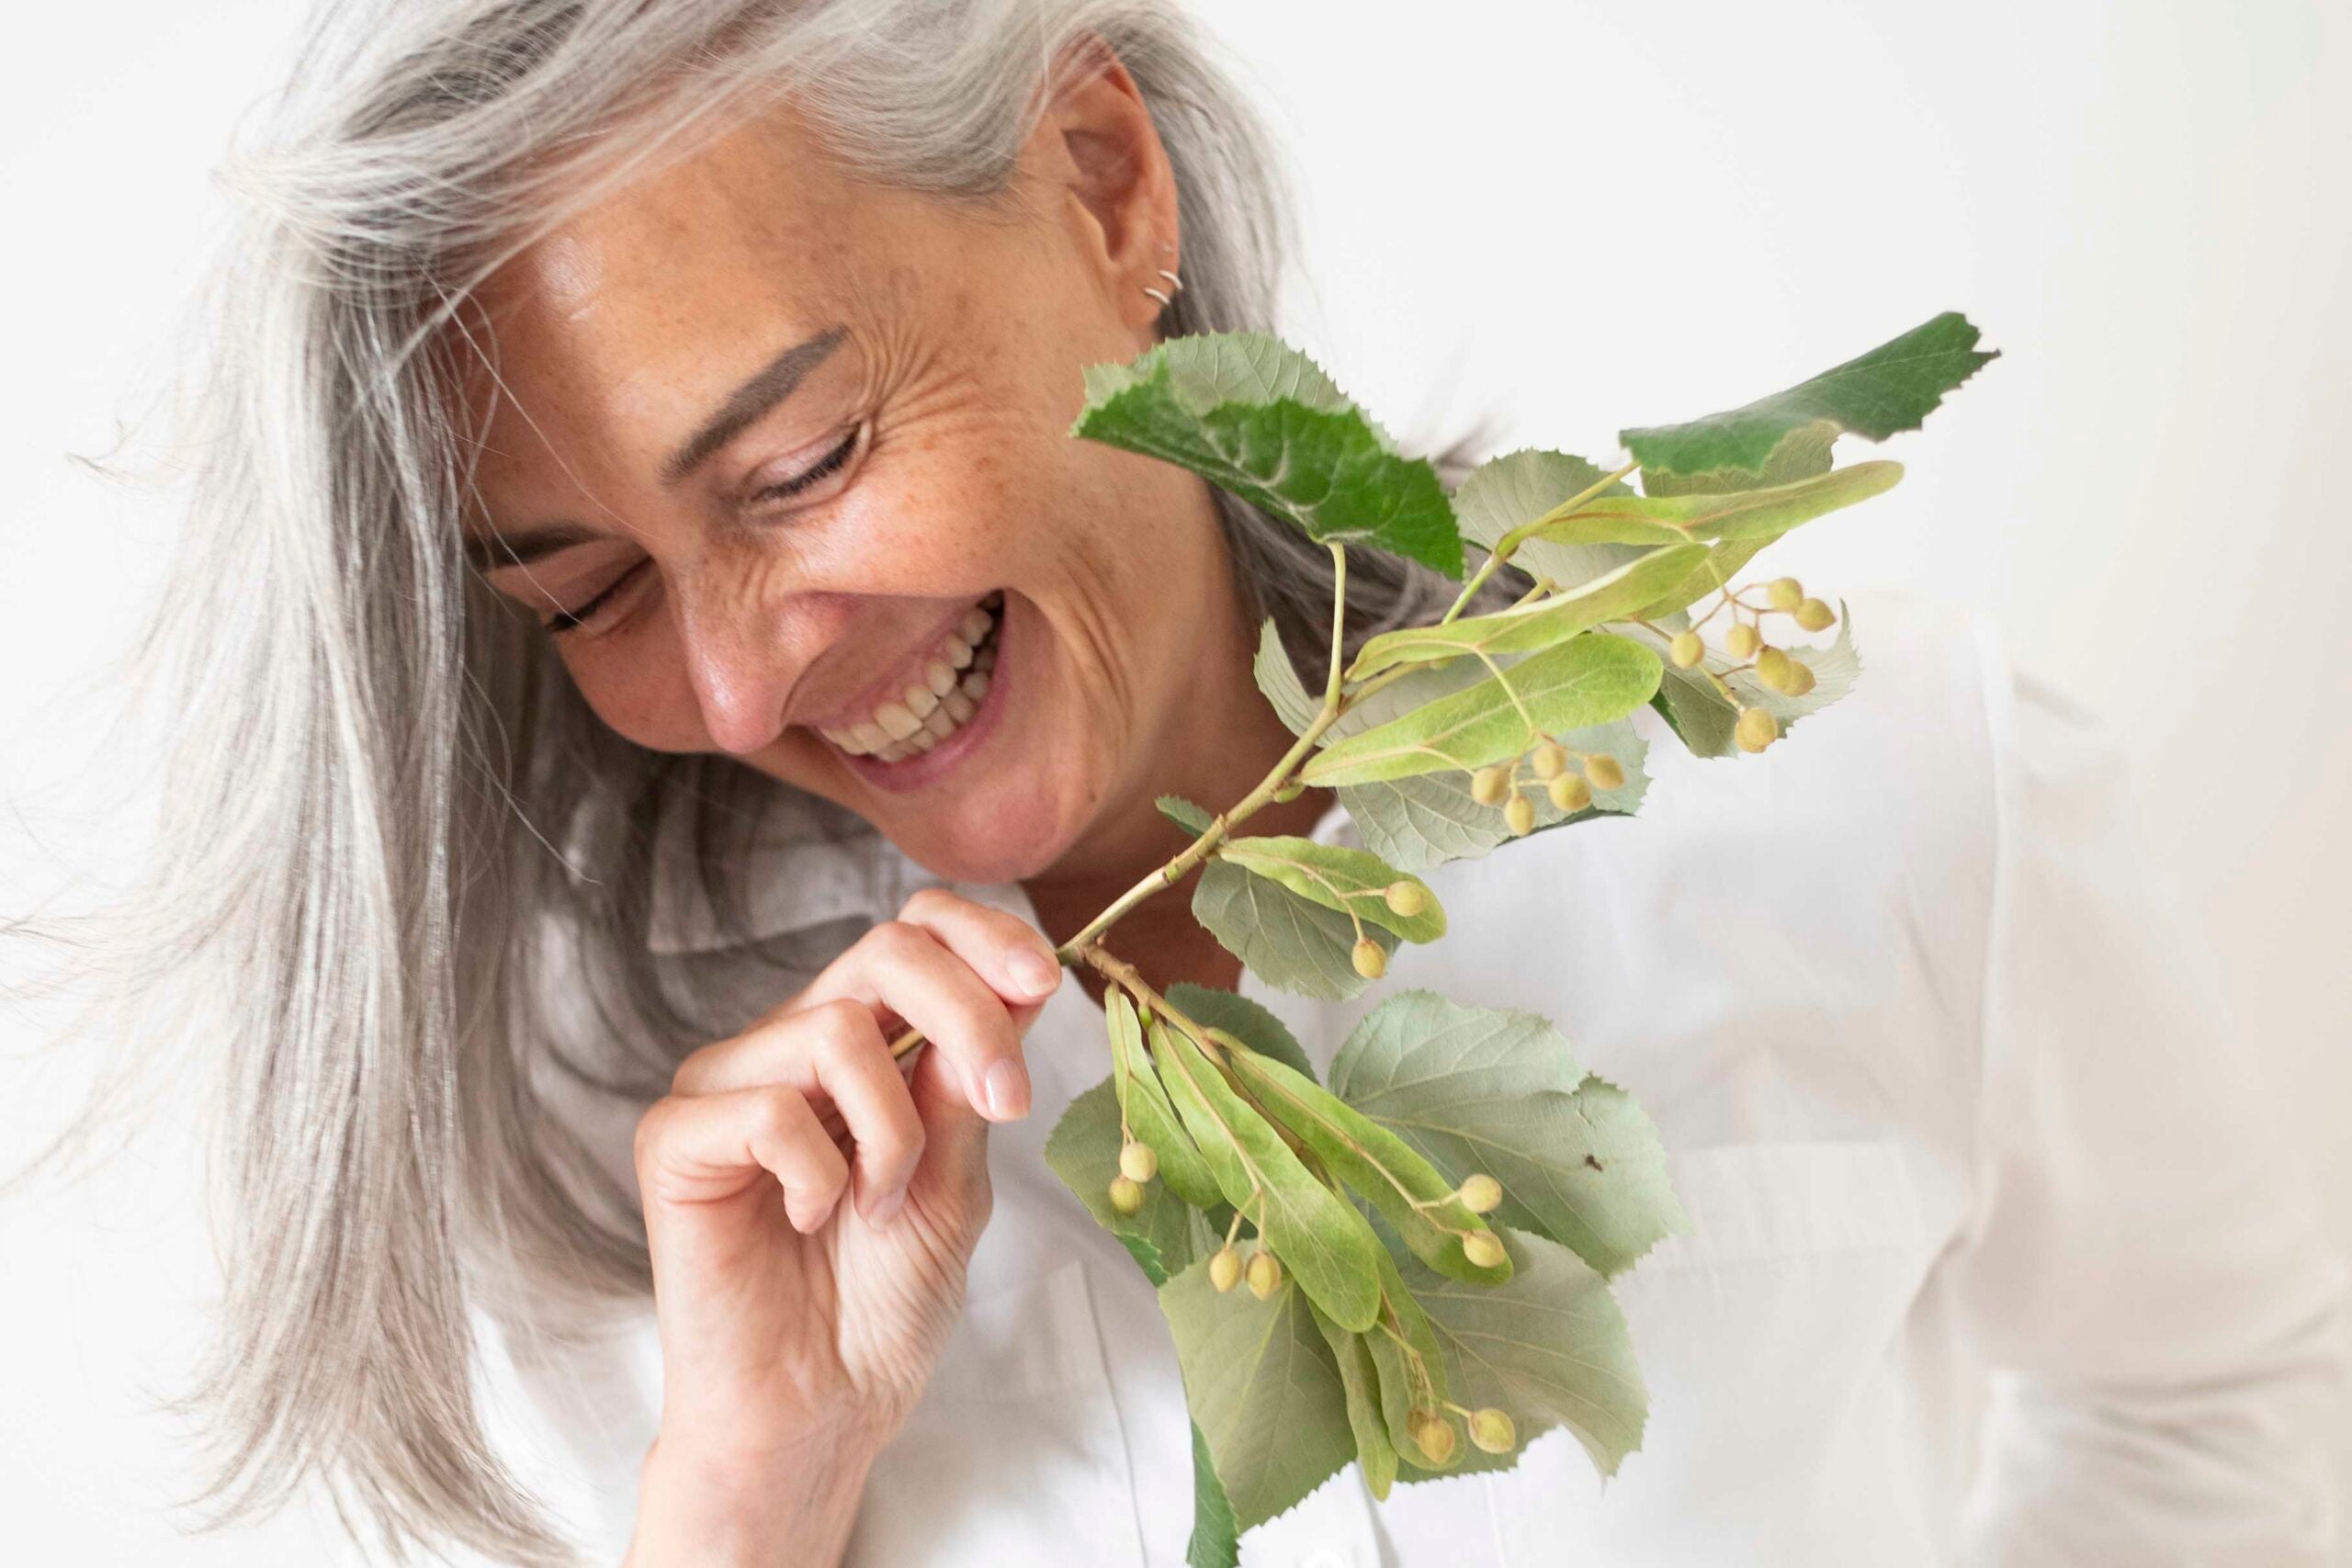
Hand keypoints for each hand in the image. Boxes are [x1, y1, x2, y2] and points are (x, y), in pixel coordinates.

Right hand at [624, 890, 1063, 1564]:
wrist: (821, 1411)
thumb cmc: (882, 1306)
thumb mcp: (958, 1182)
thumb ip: (967, 1084)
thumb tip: (1012, 983)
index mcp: (860, 1045)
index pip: (915, 931)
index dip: (983, 936)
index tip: (1042, 981)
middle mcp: (788, 1046)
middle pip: (885, 950)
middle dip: (969, 1017)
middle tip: (1004, 1103)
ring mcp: (725, 1087)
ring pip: (836, 1028)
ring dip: (893, 1130)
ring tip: (879, 1207)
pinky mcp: (674, 1138)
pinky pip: (770, 1107)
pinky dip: (820, 1173)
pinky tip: (809, 1222)